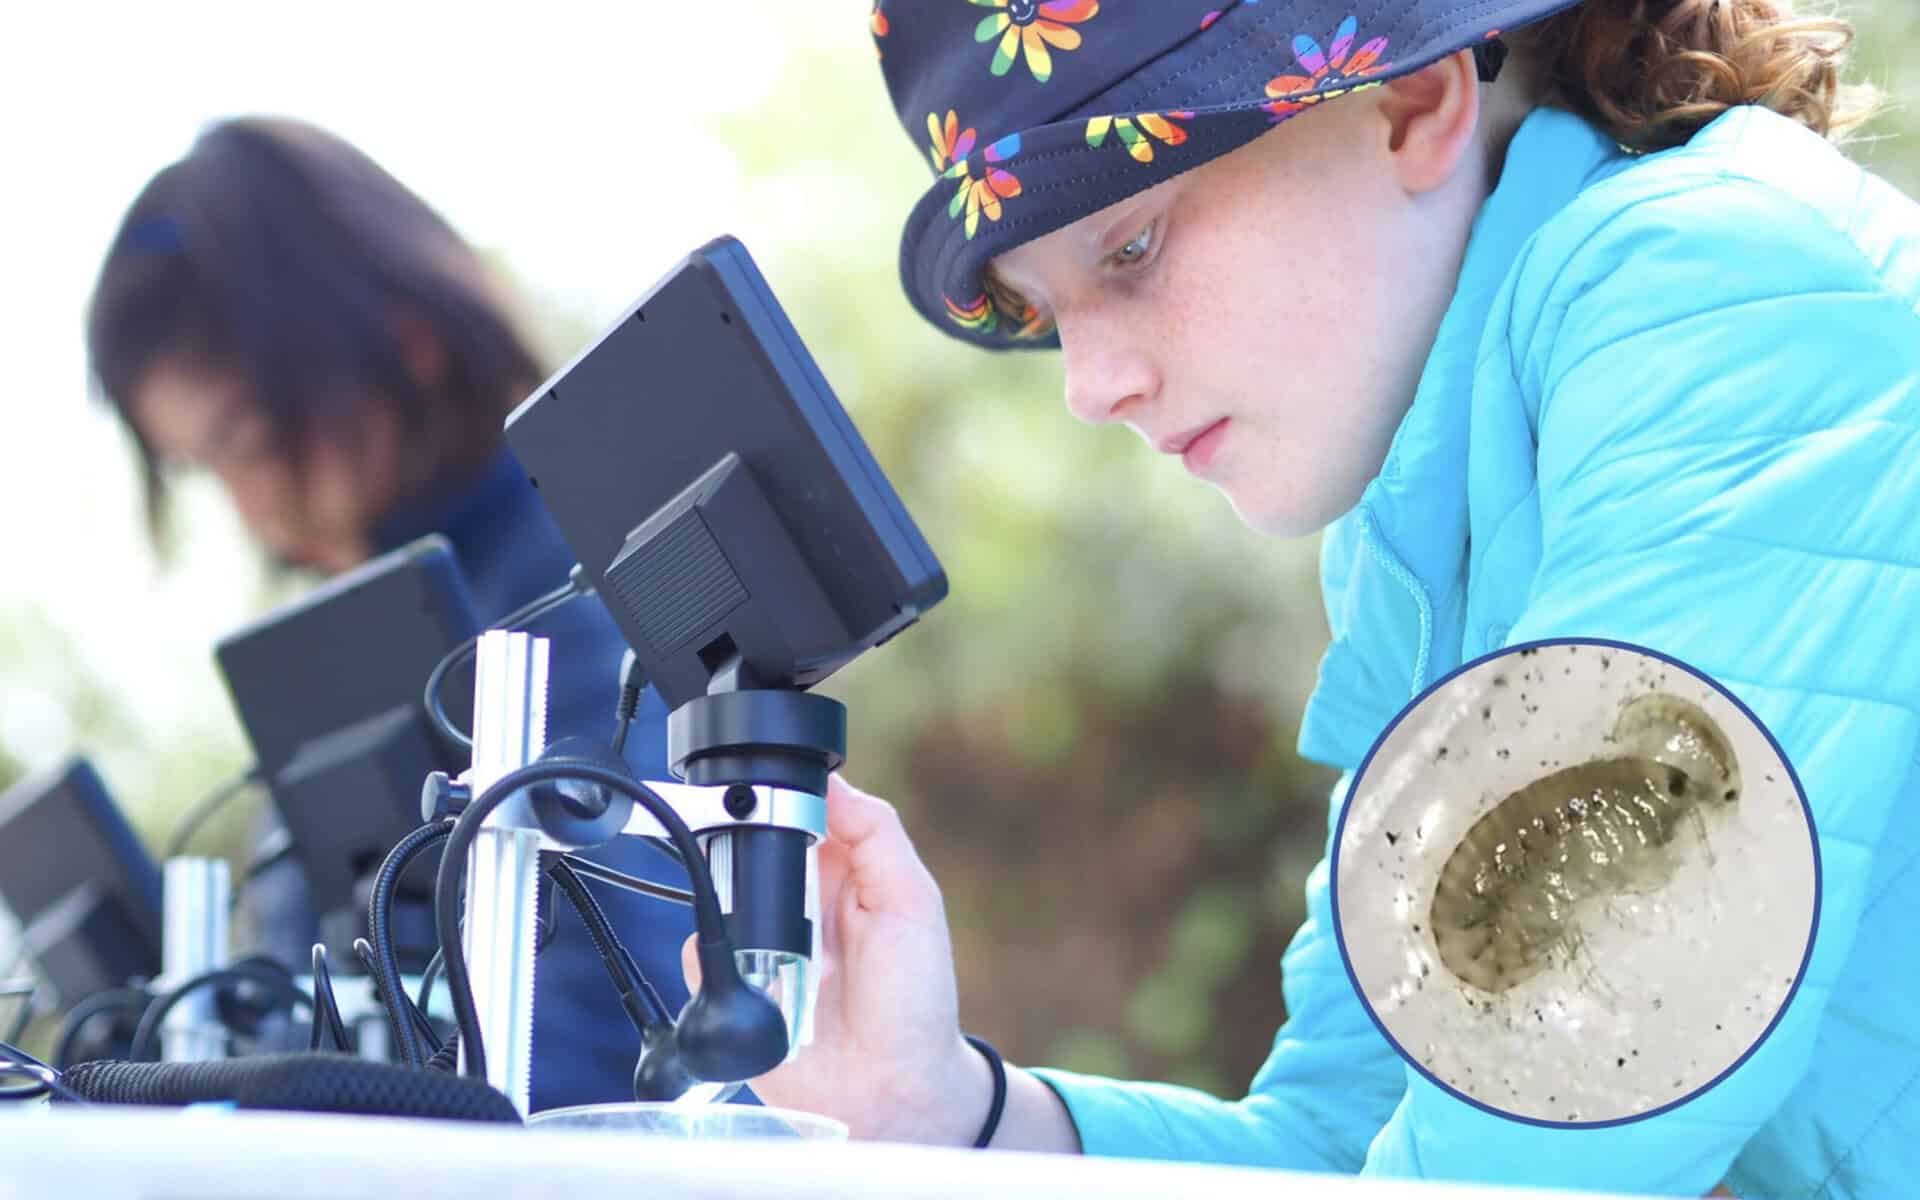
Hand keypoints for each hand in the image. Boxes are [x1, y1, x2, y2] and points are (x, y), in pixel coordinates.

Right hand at [685, 774, 987, 1143]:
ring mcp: (762, 942)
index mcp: (839, 870)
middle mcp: (796, 900)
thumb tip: (830, 781)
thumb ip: (876, 835)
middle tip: (775, 885)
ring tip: (780, 948)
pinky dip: (717, 960)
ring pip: (716, 897)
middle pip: (745, 848)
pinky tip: (758, 982)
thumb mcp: (913, 902)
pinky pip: (700, 953)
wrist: (891, 1090)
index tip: (766, 796)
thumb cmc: (914, 998)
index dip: (777, 800)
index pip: (794, 814)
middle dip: (743, 852)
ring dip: (735, 911)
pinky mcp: (734, 985)